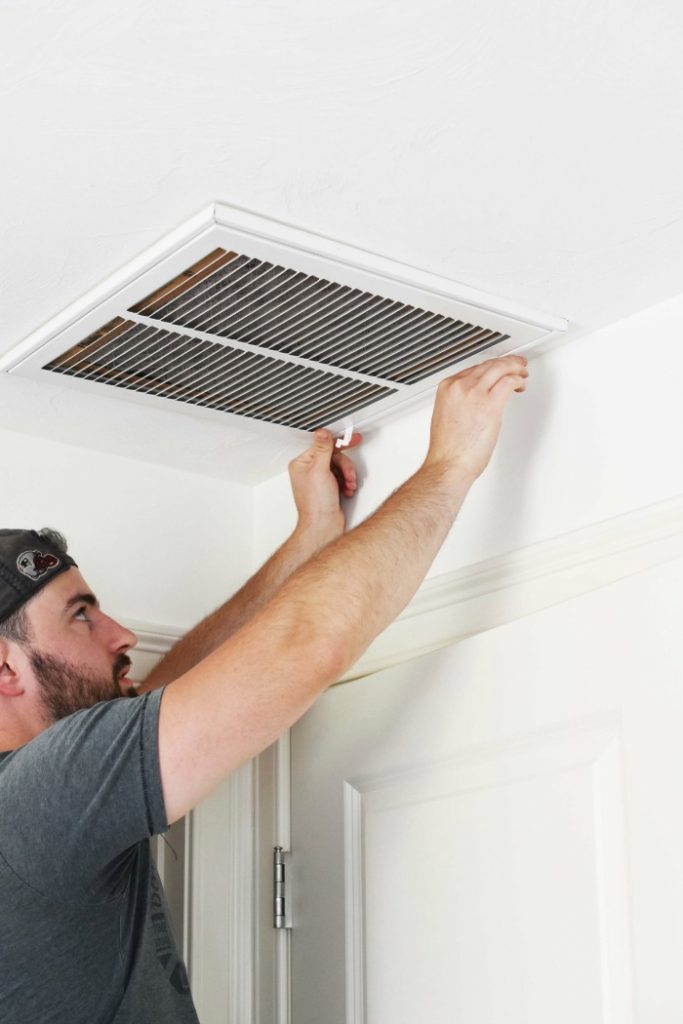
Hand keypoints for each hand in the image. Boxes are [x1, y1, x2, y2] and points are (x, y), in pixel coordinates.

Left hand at [288, 429, 362, 540]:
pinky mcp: (328, 488)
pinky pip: (342, 477)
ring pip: (340, 467)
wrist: (324, 526)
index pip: (322, 446)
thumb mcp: (320, 471)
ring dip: (348, 476)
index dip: (338, 443)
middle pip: (334, 457)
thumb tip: (323, 432)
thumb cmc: (316, 504)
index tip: (352, 438)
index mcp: (302, 464)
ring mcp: (319, 480)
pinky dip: (347, 483)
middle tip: (350, 474)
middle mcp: (309, 471)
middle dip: (345, 466)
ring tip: (348, 485)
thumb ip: (323, 449)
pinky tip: (346, 490)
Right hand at [424, 355, 528, 482]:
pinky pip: (509, 382)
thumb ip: (460, 402)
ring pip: (500, 368)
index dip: (490, 367)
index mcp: (447, 388)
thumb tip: (476, 400)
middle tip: (516, 365)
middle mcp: (460, 386)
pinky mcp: (490, 404)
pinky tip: (520, 385)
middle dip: (505, 363)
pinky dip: (518, 380)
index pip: (473, 368)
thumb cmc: (448, 450)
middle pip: (488, 364)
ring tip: (522, 372)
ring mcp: (475, 393)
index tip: (498, 369)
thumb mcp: (447, 416)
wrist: (448, 465)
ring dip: (515, 368)